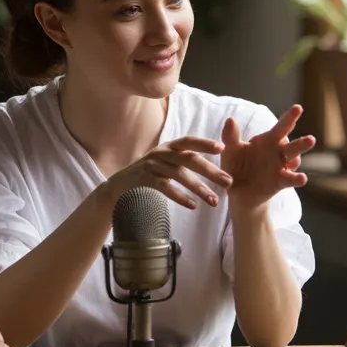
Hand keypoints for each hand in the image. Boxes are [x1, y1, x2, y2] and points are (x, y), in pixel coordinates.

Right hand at [98, 135, 232, 210]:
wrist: (118, 187)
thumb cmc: (148, 175)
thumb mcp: (165, 162)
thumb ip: (182, 160)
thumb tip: (211, 167)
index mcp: (168, 147)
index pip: (189, 141)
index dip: (205, 143)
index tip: (222, 148)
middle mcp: (161, 153)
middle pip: (189, 159)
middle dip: (210, 170)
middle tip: (228, 182)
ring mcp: (151, 166)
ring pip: (179, 175)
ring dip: (199, 188)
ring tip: (214, 201)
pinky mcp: (144, 180)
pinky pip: (165, 187)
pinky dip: (180, 196)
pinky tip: (192, 205)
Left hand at [221, 106, 315, 212]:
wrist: (237, 192)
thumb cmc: (237, 167)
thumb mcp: (231, 151)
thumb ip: (231, 137)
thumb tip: (230, 120)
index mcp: (268, 141)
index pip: (281, 127)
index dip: (290, 117)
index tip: (298, 108)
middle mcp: (278, 152)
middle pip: (293, 144)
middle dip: (302, 141)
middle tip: (311, 138)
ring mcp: (281, 167)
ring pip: (295, 159)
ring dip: (301, 155)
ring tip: (308, 152)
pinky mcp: (279, 182)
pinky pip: (290, 179)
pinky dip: (297, 178)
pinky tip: (302, 178)